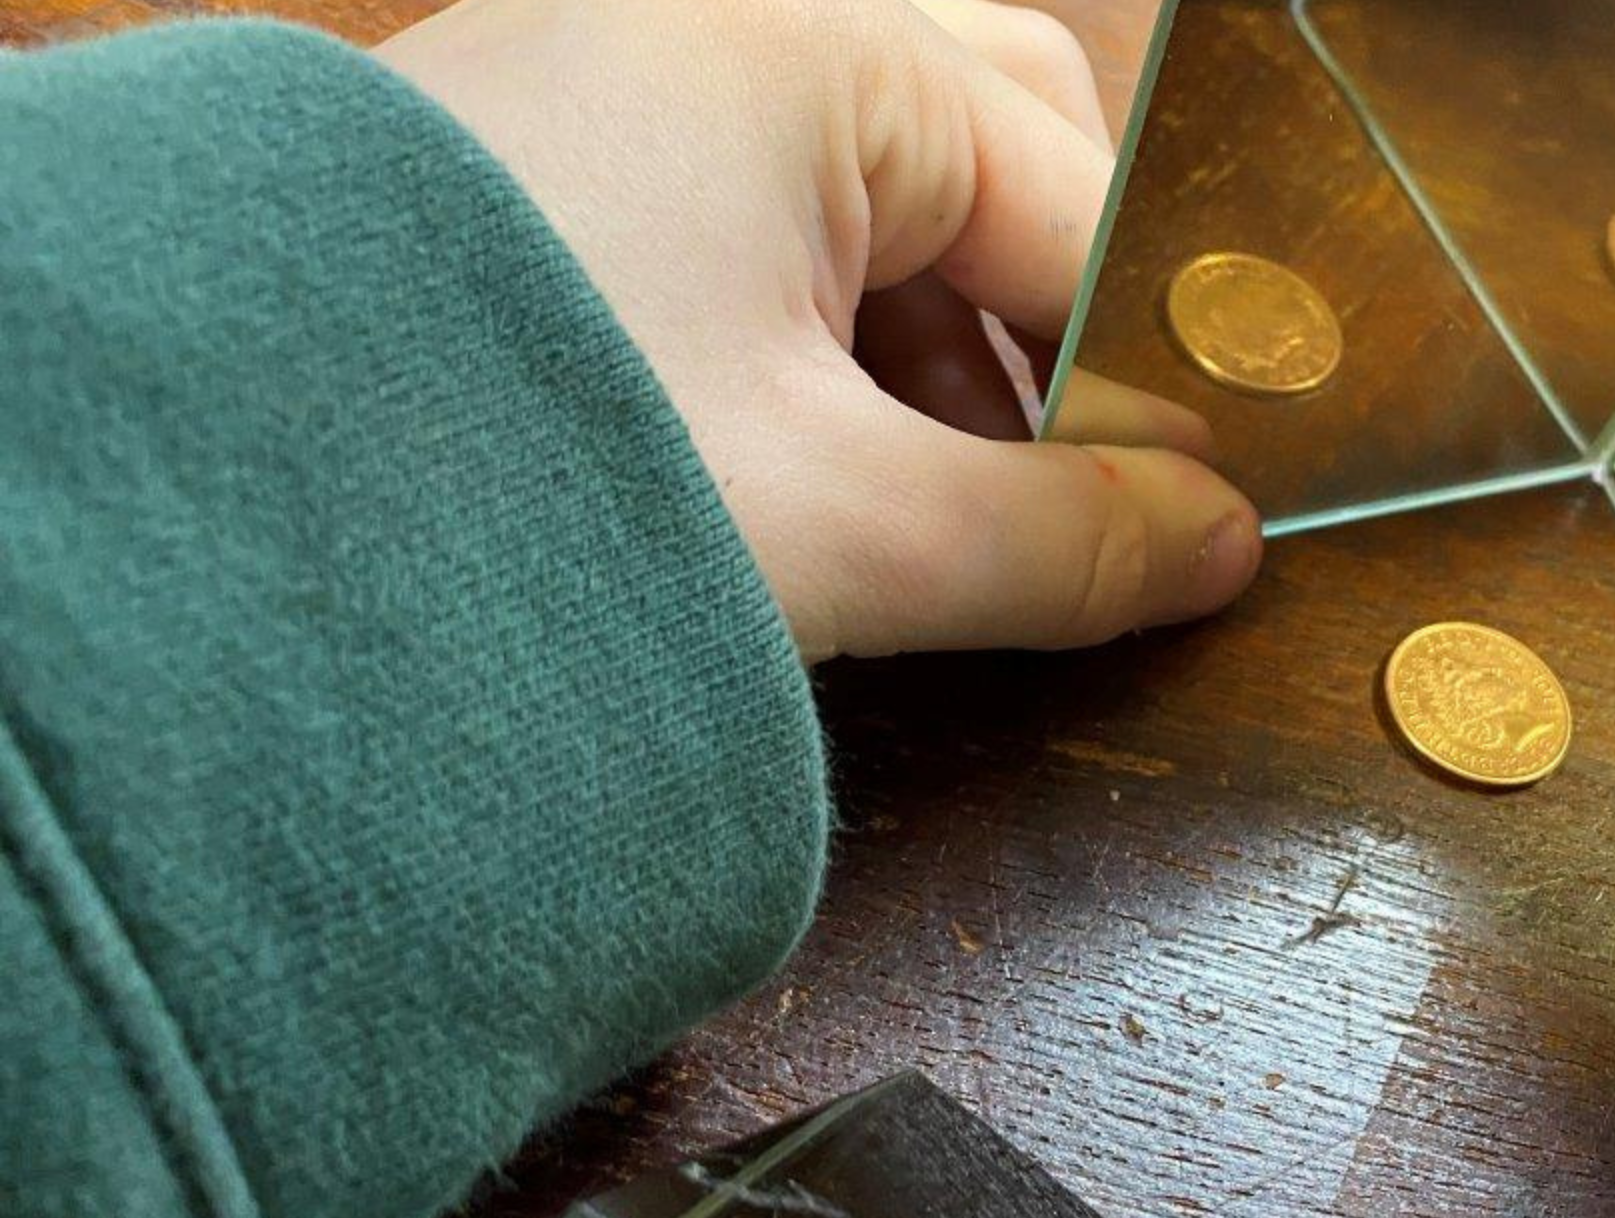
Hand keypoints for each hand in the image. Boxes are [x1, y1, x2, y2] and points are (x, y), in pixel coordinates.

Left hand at [378, 0, 1256, 661]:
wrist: (176, 525)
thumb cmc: (491, 478)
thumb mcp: (830, 526)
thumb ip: (1057, 539)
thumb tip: (1214, 545)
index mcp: (808, 50)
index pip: (1078, 198)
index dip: (1156, 369)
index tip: (1197, 511)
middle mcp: (718, 26)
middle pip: (998, 143)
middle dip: (1055, 325)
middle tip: (1075, 483)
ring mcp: (623, 86)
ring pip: (880, 186)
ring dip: (940, 347)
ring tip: (936, 509)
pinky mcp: (559, 172)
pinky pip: (760, 223)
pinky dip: (823, 341)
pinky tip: (820, 471)